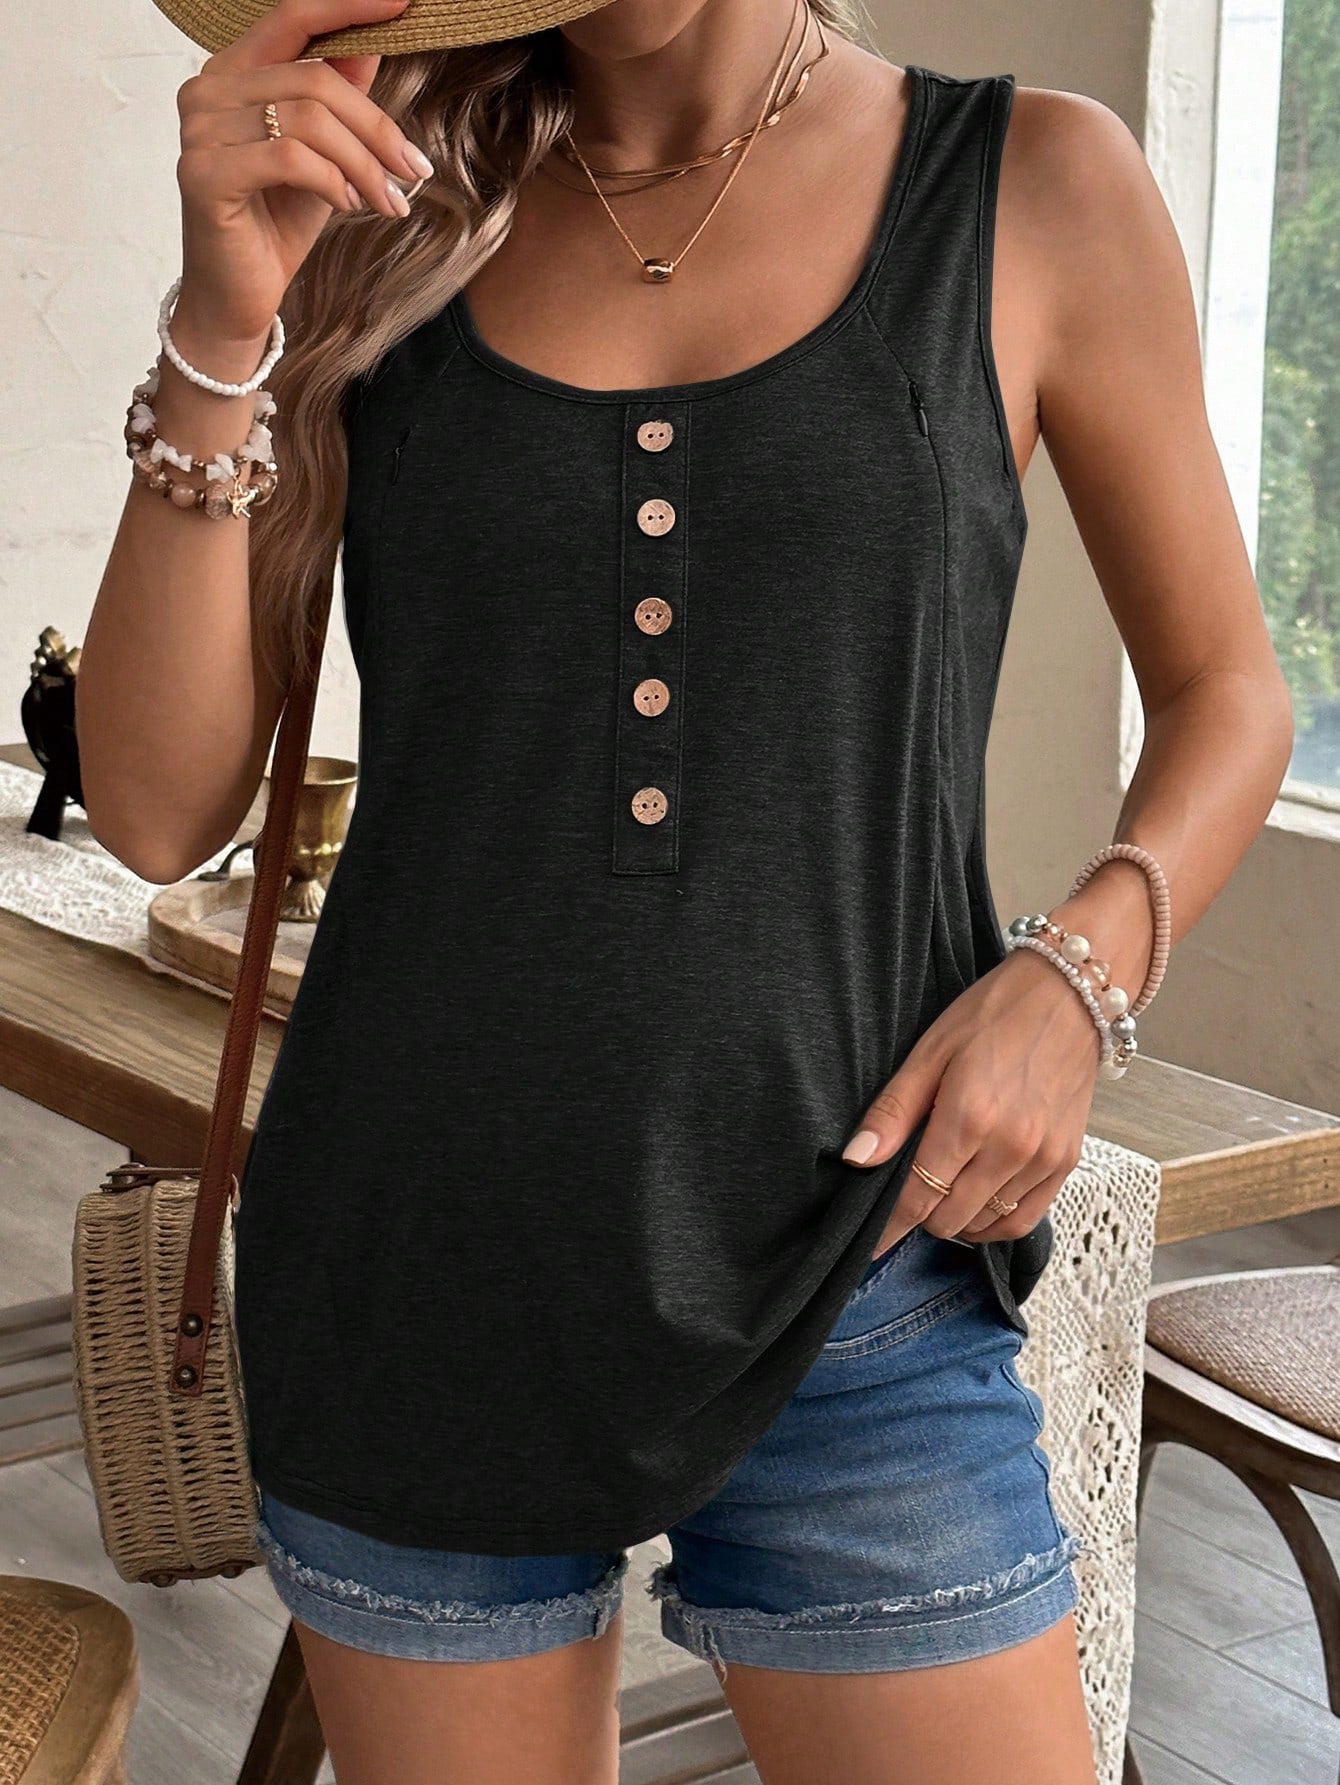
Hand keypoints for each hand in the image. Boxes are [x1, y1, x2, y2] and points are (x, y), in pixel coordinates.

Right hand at [172, 0, 433, 349]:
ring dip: (363, 164)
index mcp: (234, 72)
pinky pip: (290, 160)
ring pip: (308, 121)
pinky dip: (333, 183)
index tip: (404, 5)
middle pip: (315, 80)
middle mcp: (207, 90)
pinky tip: (350, 207)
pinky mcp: (204, 174)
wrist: (240, 296)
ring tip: (387, 199)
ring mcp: (200, 130)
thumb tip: (373, 44)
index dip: (348, 7)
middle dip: (376, 127)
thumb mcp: (324, 153)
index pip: (292, 17)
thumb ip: (339, 97)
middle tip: (414, 168)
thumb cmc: (277, 222)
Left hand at [843, 945, 1101, 1252]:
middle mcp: (1011, 1148)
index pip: (918, 1197)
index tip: (871, 1243)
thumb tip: (856, 1160)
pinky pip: (1025, 1219)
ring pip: (986, 1225)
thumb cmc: (994, 1015)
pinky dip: (996, 1222)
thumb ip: (894, 1112)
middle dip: (921, 1215)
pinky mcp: (1067, 1162)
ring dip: (957, 1219)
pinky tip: (979, 1203)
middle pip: (950, 1219)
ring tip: (943, 1193)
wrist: (1069, 997)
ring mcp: (1043, 1159)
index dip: (890, 1226)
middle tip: (909, 1193)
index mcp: (969, 1118)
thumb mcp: (930, 1052)